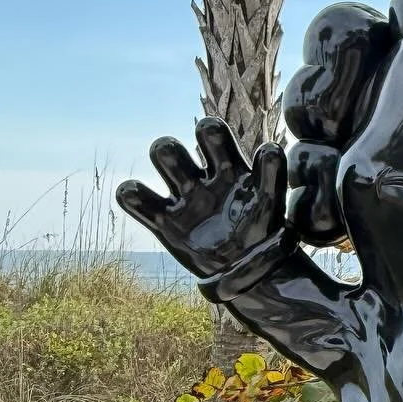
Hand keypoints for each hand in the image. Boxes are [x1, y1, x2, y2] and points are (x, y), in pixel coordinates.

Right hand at [116, 119, 287, 280]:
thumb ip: (271, 177)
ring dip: (160, 164)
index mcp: (225, 166)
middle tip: (189, 170)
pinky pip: (137, 201)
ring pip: (158, 164)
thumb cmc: (262, 229)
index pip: (210, 135)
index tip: (215, 141)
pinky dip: (130, 195)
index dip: (208, 132)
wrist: (251, 268)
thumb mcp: (270, 203)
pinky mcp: (164, 223)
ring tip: (178, 186)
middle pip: (173, 148)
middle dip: (173, 150)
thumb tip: (272, 148)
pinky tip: (136, 197)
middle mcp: (199, 178)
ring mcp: (180, 200)